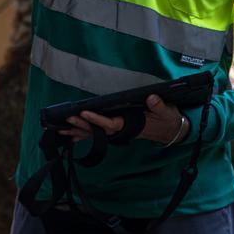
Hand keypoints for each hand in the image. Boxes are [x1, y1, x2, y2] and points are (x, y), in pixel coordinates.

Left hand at [66, 95, 188, 144]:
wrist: (171, 130)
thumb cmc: (167, 119)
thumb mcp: (166, 112)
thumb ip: (158, 105)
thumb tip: (151, 98)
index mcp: (131, 124)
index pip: (111, 123)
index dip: (97, 119)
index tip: (84, 112)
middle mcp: (122, 130)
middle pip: (98, 130)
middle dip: (82, 125)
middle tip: (67, 119)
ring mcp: (118, 131)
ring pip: (95, 133)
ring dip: (79, 131)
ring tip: (62, 130)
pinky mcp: (117, 129)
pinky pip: (97, 133)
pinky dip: (84, 134)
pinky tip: (71, 136)